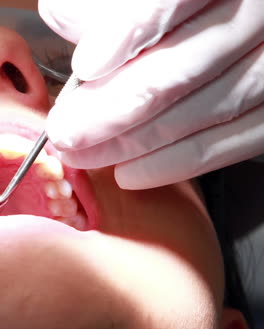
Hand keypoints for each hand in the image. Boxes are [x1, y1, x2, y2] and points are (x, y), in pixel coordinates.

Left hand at [39, 0, 263, 188]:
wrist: (240, 28)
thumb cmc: (196, 9)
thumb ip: (114, 3)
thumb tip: (62, 13)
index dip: (129, 34)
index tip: (85, 67)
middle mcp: (256, 20)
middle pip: (178, 68)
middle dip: (113, 108)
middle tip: (66, 132)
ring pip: (198, 113)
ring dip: (134, 143)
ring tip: (86, 156)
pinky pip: (225, 146)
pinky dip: (174, 164)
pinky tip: (131, 172)